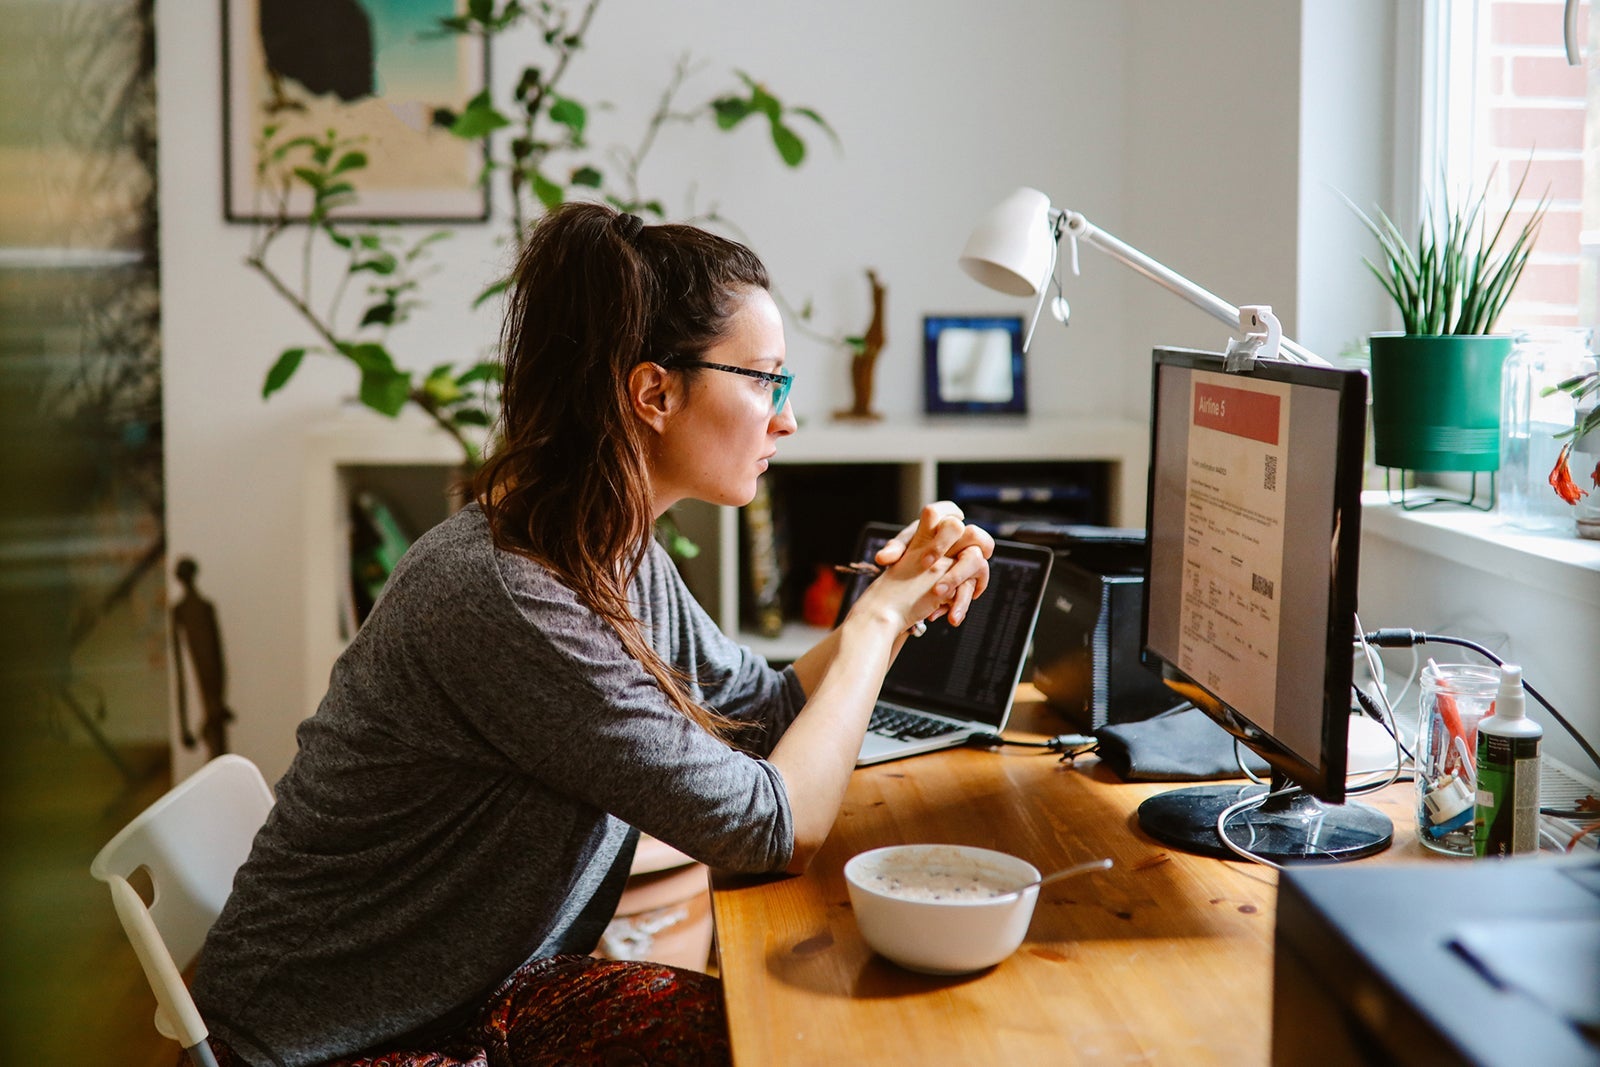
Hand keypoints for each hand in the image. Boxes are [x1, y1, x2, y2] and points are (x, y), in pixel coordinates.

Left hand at [873, 502, 992, 625]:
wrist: (910, 571)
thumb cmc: (906, 552)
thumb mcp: (898, 551)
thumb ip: (893, 552)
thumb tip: (883, 558)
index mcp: (937, 522)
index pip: (946, 514)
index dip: (940, 538)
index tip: (926, 562)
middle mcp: (957, 535)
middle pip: (974, 536)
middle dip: (958, 566)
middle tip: (937, 591)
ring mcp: (967, 553)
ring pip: (978, 564)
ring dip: (963, 591)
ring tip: (946, 615)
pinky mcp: (971, 574)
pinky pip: (976, 585)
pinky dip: (962, 602)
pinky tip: (950, 616)